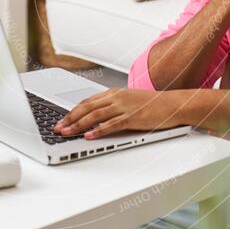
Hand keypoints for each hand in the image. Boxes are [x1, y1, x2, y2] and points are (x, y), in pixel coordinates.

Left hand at [52, 88, 186, 139]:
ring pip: (95, 115)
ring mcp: (124, 107)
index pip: (87, 102)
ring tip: (67, 132)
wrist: (171, 104)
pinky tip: (89, 136)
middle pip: (87, 107)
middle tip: (57, 128)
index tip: (61, 120)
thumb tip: (94, 118)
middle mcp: (116, 98)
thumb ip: (111, 107)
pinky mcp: (132, 118)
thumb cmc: (150, 105)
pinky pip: (112, 124)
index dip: (72, 111)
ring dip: (78, 124)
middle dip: (69, 118)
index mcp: (113, 93)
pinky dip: (98, 130)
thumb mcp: (127, 101)